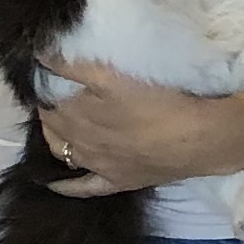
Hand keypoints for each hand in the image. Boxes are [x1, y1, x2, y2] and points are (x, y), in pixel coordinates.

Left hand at [34, 61, 243, 196]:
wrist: (203, 137)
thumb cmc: (162, 99)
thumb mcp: (113, 75)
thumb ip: (74, 66)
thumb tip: (40, 57)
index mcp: (79, 112)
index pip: (49, 93)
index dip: (46, 78)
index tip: (48, 64)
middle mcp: (83, 140)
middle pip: (52, 121)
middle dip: (47, 103)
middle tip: (54, 86)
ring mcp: (99, 163)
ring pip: (62, 150)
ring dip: (53, 135)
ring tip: (54, 119)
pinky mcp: (118, 180)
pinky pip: (83, 186)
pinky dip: (66, 185)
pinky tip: (56, 183)